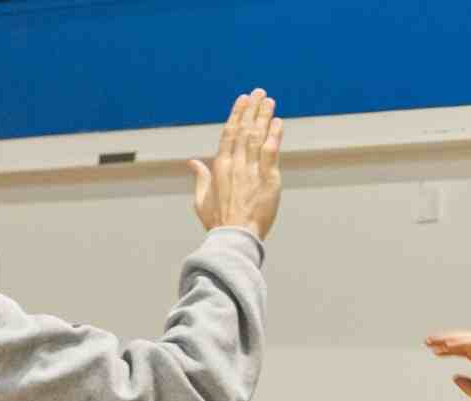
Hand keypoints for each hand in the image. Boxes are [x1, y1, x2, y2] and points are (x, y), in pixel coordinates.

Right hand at [189, 89, 284, 239]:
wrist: (235, 237)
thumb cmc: (219, 222)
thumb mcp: (202, 199)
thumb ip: (200, 178)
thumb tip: (192, 162)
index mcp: (219, 166)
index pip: (228, 133)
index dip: (236, 114)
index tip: (242, 99)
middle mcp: (235, 164)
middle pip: (244, 129)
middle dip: (251, 109)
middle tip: (258, 92)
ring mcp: (251, 170)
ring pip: (257, 136)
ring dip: (264, 116)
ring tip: (269, 101)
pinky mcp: (267, 179)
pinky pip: (271, 152)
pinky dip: (275, 136)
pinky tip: (278, 122)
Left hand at [424, 331, 470, 400]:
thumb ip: (469, 386)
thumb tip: (453, 377)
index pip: (465, 350)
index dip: (449, 350)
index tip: (433, 351)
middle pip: (464, 342)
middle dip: (445, 341)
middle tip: (427, 342)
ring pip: (468, 338)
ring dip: (450, 338)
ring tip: (433, 341)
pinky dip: (461, 342)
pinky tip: (447, 344)